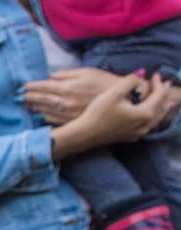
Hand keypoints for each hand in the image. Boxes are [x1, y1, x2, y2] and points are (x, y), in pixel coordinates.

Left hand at [23, 67, 133, 124]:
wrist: (122, 101)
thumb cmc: (105, 83)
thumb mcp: (87, 72)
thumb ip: (66, 74)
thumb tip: (51, 75)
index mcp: (68, 88)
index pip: (43, 87)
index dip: (31, 87)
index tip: (22, 86)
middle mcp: (64, 102)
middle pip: (40, 99)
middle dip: (28, 97)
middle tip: (17, 96)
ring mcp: (66, 114)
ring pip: (44, 111)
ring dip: (32, 107)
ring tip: (23, 104)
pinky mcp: (71, 122)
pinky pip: (52, 120)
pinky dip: (42, 116)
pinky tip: (37, 114)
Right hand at [51, 73, 173, 159]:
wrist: (84, 134)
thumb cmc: (98, 113)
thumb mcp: (114, 93)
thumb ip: (130, 81)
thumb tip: (141, 73)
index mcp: (145, 113)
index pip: (159, 95)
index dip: (159, 83)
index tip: (156, 74)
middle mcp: (145, 125)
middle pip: (161, 108)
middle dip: (164, 95)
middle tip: (166, 84)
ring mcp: (138, 133)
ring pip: (156, 119)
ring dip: (161, 107)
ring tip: (165, 100)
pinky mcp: (130, 137)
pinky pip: (148, 125)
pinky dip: (153, 117)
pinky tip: (150, 116)